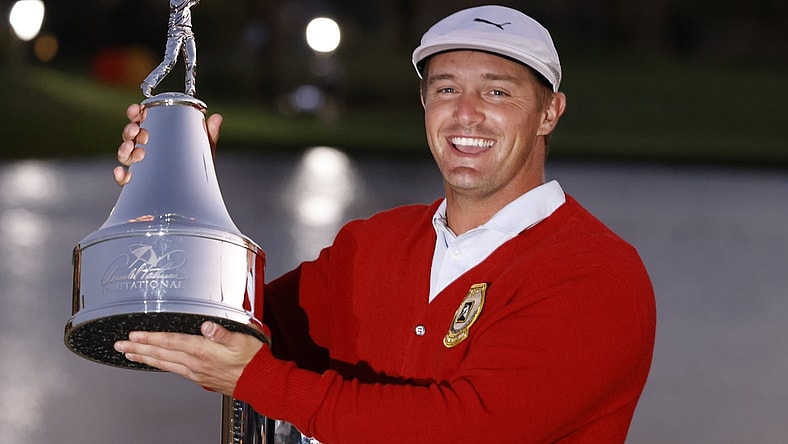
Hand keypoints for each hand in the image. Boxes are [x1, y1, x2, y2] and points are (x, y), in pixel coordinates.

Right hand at [113, 103, 223, 185]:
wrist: (196, 195)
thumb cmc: (195, 169)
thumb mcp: (202, 151)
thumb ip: (208, 135)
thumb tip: (217, 118)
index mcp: (157, 138)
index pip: (142, 123)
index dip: (136, 114)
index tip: (137, 109)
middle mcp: (146, 151)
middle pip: (130, 137)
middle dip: (130, 131)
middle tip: (137, 130)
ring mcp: (140, 168)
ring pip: (125, 156)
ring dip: (125, 149)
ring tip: (134, 148)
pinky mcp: (138, 186)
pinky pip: (124, 181)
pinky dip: (120, 175)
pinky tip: (122, 172)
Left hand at [114, 321, 263, 395]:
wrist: (259, 382)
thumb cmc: (252, 360)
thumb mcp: (241, 340)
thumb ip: (222, 332)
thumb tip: (207, 325)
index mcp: (203, 351)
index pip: (170, 342)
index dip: (150, 338)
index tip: (134, 335)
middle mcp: (195, 363)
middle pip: (161, 354)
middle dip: (138, 349)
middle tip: (120, 346)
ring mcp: (195, 372)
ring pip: (164, 364)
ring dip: (145, 358)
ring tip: (130, 354)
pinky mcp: (199, 377)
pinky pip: (172, 370)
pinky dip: (159, 365)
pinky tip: (156, 362)